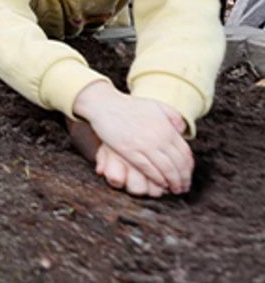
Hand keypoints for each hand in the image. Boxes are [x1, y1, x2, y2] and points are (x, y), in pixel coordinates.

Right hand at [73, 81, 192, 194]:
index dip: (189, 168)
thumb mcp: (156, 106)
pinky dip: (158, 179)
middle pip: (178, 164)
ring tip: (175, 189)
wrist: (105, 105)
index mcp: (167, 128)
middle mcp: (159, 138)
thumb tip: (182, 131)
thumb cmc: (129, 106)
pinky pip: (149, 169)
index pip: (186, 153)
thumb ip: (173, 116)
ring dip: (173, 182)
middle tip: (184, 187)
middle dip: (184, 179)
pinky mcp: (130, 151)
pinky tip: (161, 184)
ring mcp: (145, 145)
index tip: (188, 175)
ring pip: (166, 169)